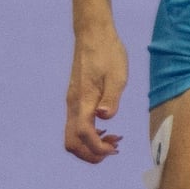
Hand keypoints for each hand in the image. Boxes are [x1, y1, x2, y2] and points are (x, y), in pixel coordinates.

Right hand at [65, 29, 129, 162]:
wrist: (93, 34)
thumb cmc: (108, 52)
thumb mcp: (117, 74)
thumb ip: (111, 98)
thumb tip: (105, 117)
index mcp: (83, 100)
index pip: (84, 135)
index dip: (98, 149)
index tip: (115, 149)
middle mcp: (73, 104)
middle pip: (71, 143)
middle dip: (91, 154)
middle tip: (113, 148)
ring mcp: (72, 103)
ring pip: (72, 136)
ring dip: (90, 146)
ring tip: (113, 139)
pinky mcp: (75, 100)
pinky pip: (76, 126)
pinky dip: (89, 136)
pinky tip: (106, 129)